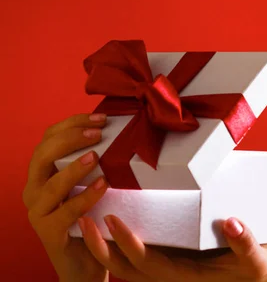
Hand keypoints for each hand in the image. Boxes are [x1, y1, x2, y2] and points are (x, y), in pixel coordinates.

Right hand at [23, 113, 110, 281]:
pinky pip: (65, 212)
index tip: (100, 117)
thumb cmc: (92, 215)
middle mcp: (34, 189)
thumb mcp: (92, 182)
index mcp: (43, 172)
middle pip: (42, 155)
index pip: (49, 138)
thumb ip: (96, 160)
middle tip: (98, 133)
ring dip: (74, 168)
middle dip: (70, 139)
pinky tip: (103, 185)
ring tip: (97, 156)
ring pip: (49, 185)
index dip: (72, 123)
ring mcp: (38, 212)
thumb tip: (119, 130)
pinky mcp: (49, 233)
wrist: (86, 260)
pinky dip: (84, 197)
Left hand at [79, 215, 266, 281]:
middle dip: (101, 247)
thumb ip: (245, 242)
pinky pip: (137, 256)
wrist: (261, 279)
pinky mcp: (171, 260)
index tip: (112, 219)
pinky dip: (119, 243)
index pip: (147, 263)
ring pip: (126, 264)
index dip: (128, 244)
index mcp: (185, 276)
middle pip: (126, 268)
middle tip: (83, 217)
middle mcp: (171, 275)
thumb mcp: (258, 258)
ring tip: (87, 216)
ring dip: (103, 245)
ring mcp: (169, 269)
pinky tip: (111, 221)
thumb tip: (231, 222)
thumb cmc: (258, 270)